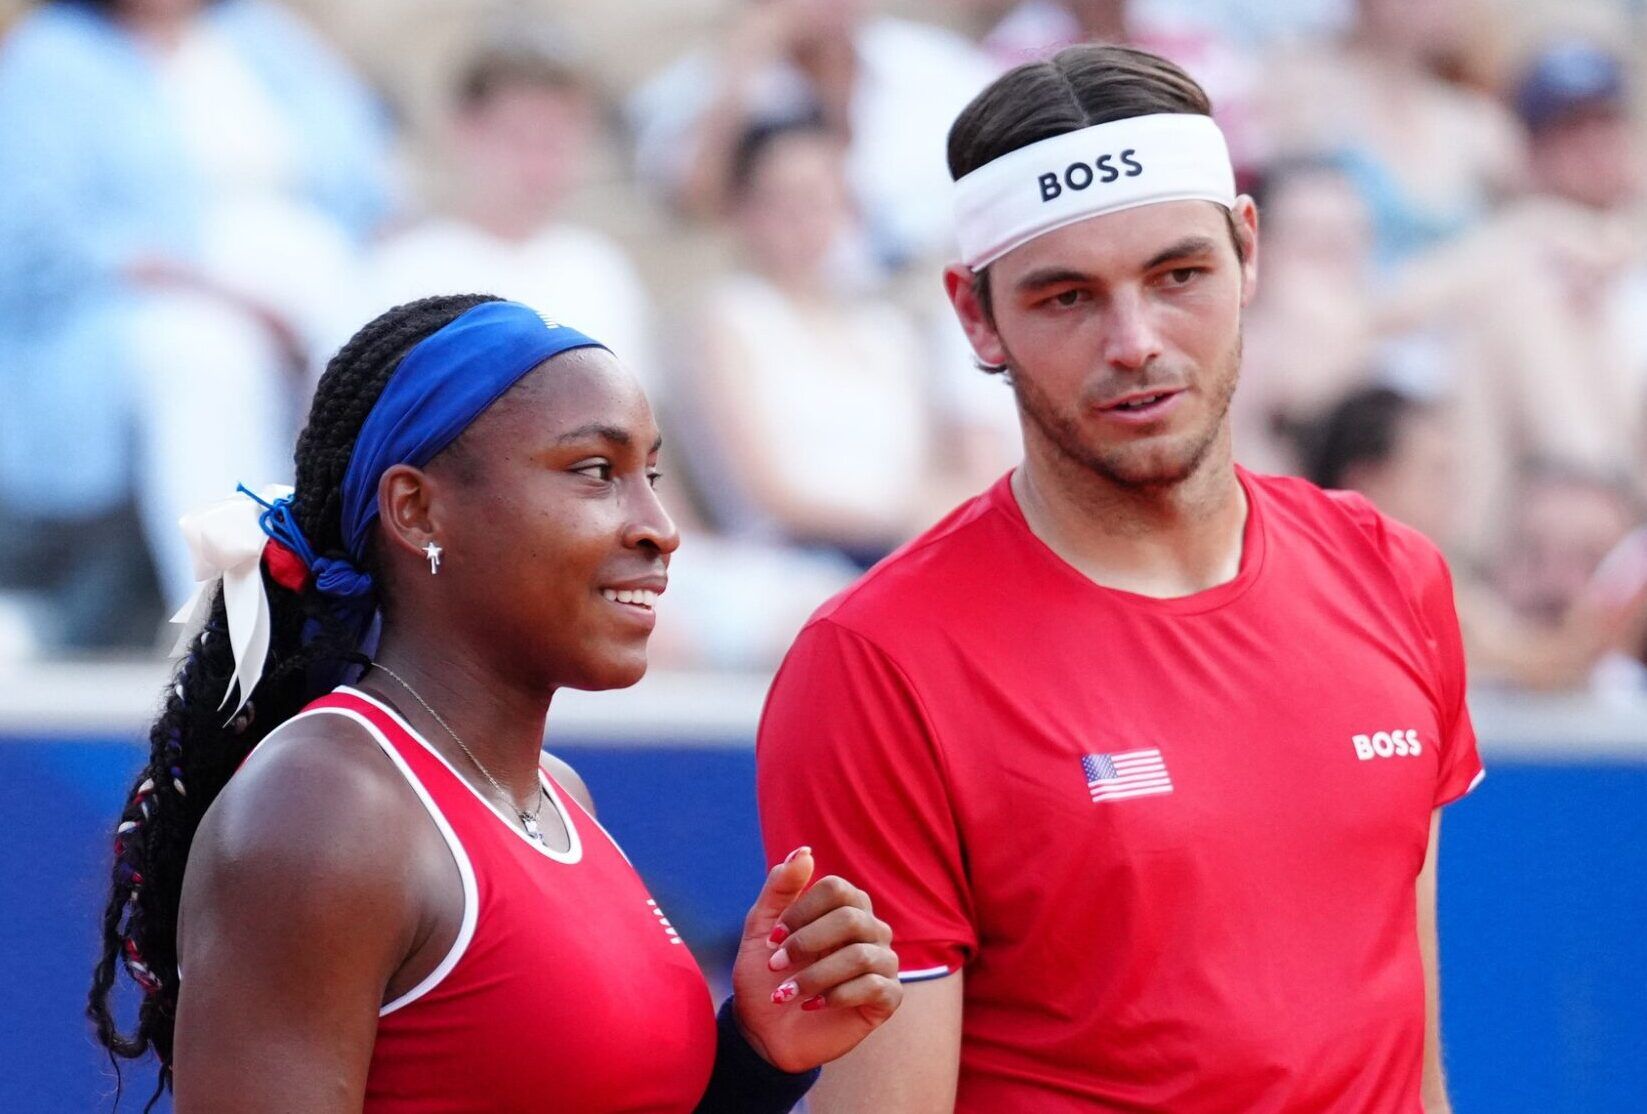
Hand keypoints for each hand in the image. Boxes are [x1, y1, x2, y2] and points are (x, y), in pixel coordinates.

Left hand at [730, 847, 900, 1072]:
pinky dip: (836, 995)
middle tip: (776, 966)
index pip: (837, 889)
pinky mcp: (887, 998)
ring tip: (786, 993)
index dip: (801, 912)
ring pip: (860, 955)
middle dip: (806, 942)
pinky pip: (873, 986)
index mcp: (844, 907)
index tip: (772, 939)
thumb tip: (805, 851)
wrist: (765, 1031)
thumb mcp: (761, 928)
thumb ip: (780, 888)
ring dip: (814, 975)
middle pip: (851, 918)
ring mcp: (883, 963)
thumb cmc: (766, 976)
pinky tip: (812, 1006)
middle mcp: (870, 929)